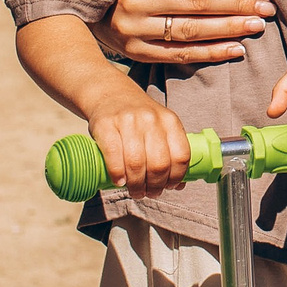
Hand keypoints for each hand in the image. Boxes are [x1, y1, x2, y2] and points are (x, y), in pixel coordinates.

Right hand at [89, 82, 191, 196]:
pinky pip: (113, 156)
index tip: (169, 187)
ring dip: (136, 185)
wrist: (110, 94)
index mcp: (170, 121)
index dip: (176, 177)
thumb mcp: (160, 128)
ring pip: (136, 163)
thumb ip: (170, 152)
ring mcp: (128, 121)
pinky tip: (119, 182)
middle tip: (150, 193)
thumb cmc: (139, 119)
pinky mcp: (106, 125)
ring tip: (136, 191)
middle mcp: (151, 119)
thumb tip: (179, 185)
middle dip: (155, 185)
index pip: (181, 155)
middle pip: (159, 164)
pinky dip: (117, 174)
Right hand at [107, 0, 273, 63]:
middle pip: (198, 3)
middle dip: (237, 5)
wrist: (90, 11)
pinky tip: (237, 49)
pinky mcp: (137, 53)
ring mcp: (135, 29)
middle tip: (267, 7)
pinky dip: (211, 54)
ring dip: (229, 29)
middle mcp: (136, 0)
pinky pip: (180, 55)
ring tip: (258, 25)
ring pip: (192, 30)